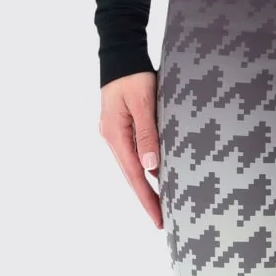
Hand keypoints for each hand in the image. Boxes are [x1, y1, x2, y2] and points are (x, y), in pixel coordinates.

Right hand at [99, 72, 162, 228]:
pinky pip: (135, 154)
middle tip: (163, 221)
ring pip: (133, 166)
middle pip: (132, 176)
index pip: (134, 176)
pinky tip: (158, 177)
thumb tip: (151, 167)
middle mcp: (112, 138)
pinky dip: (146, 169)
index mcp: (115, 135)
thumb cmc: (134, 75)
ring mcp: (116, 133)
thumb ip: (147, 134)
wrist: (121, 53)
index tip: (158, 219)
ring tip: (163, 205)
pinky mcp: (122, 127)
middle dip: (147, 199)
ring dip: (147, 186)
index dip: (147, 199)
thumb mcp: (144, 102)